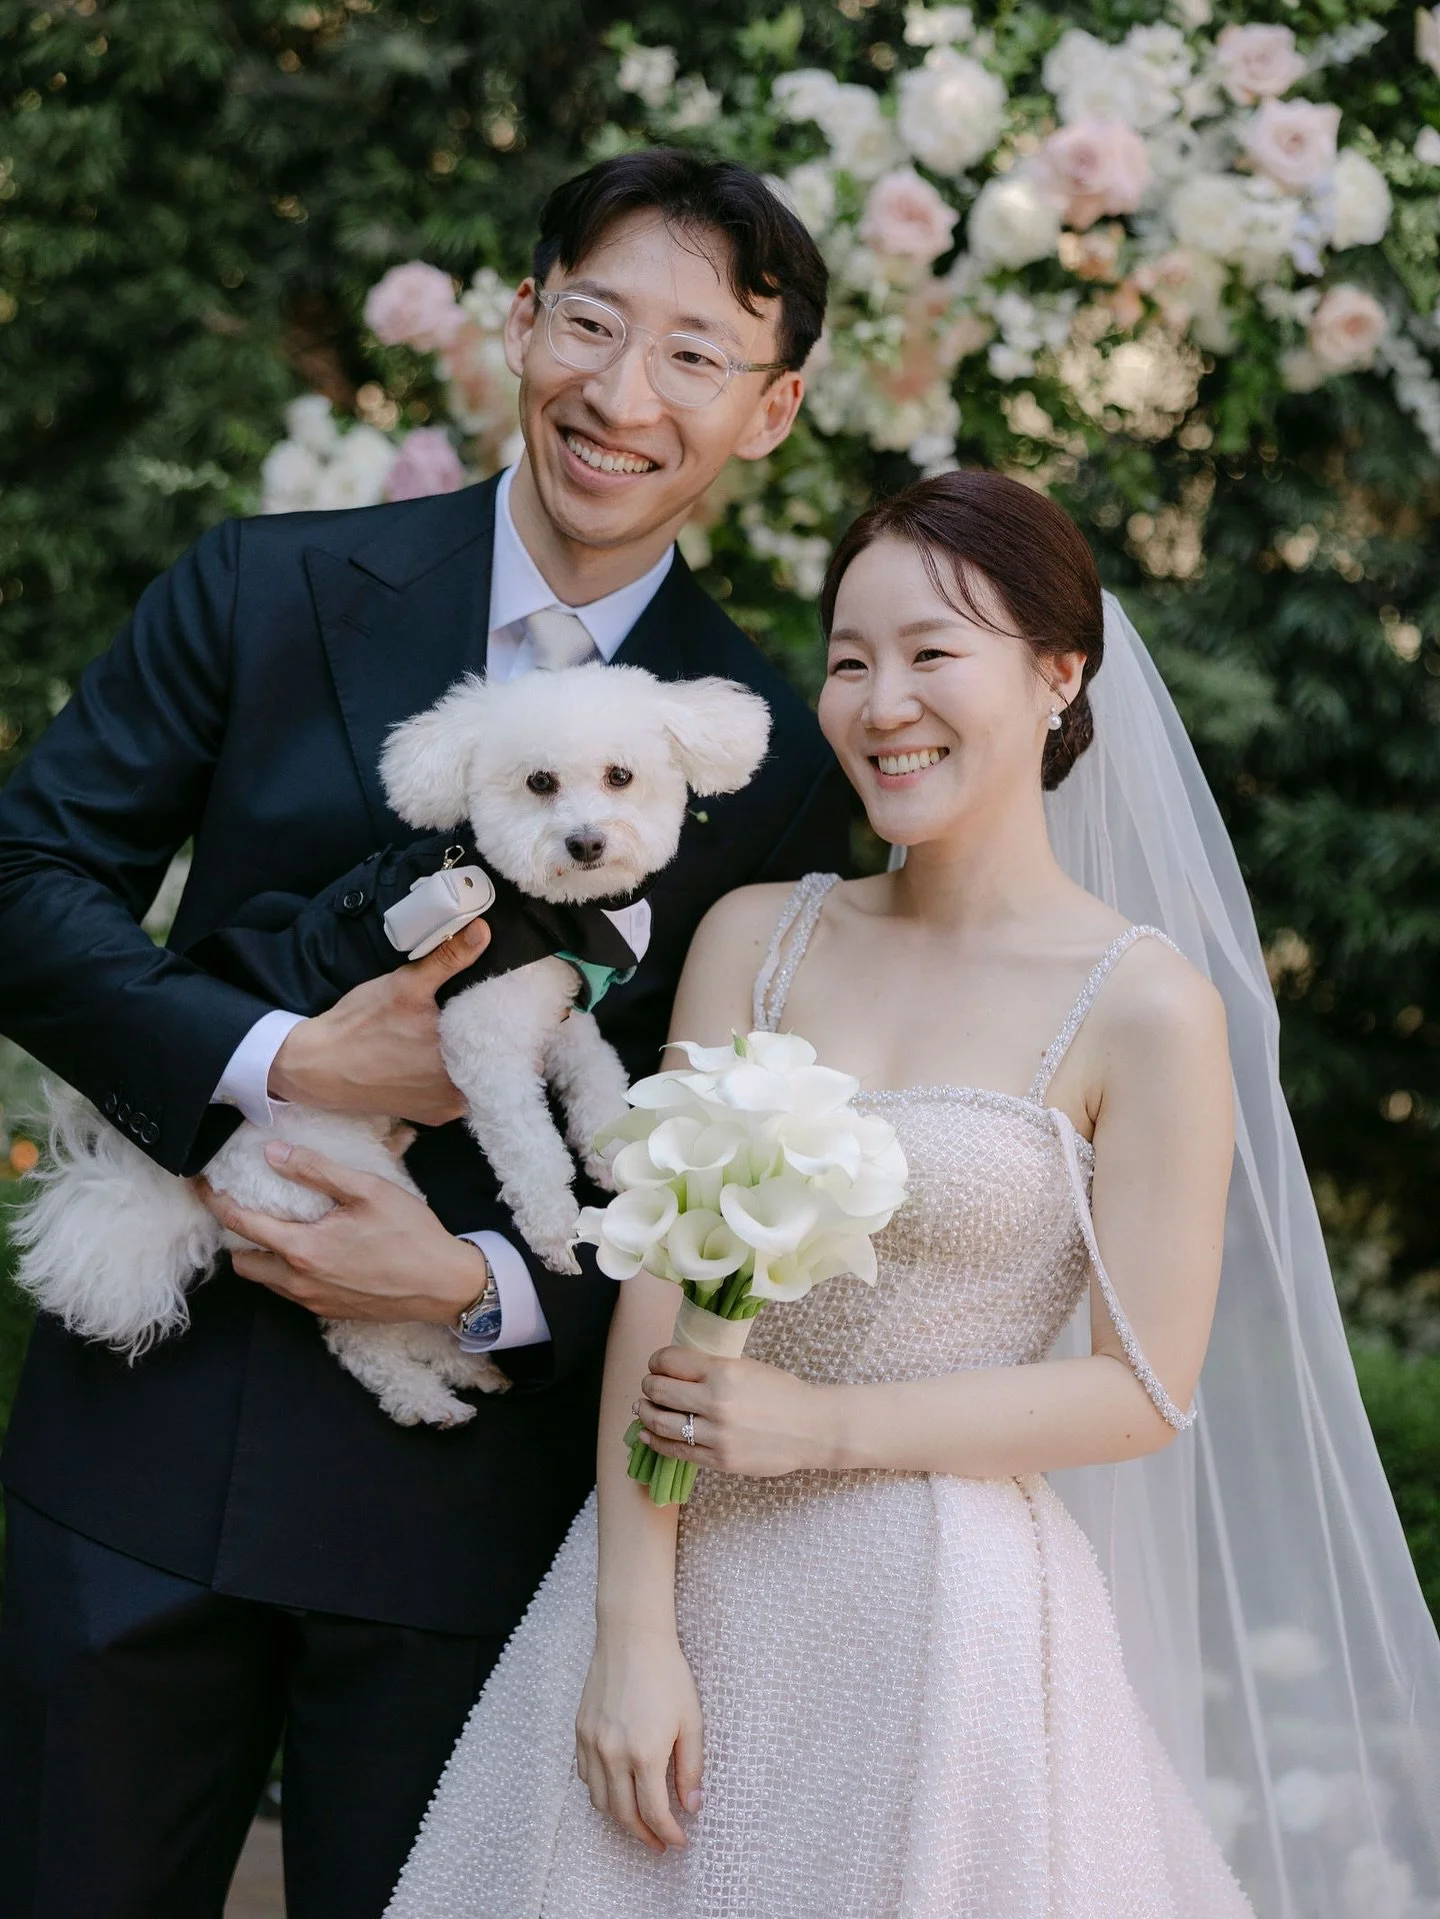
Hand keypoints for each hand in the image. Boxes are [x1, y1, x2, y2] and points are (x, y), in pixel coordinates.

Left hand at [198, 1142, 487, 1323]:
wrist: (443, 1285)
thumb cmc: (410, 1235)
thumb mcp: (367, 1190)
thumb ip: (317, 1171)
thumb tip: (274, 1153)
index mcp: (302, 1248)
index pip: (240, 1225)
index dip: (215, 1202)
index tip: (202, 1185)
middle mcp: (299, 1281)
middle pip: (243, 1263)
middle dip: (238, 1238)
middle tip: (248, 1210)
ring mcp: (313, 1301)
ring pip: (266, 1280)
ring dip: (264, 1256)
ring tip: (282, 1228)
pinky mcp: (329, 1312)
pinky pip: (292, 1291)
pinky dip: (288, 1271)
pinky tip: (314, 1250)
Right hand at [268, 919, 490, 1124]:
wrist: (316, 1067)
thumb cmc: (359, 1027)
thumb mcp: (404, 985)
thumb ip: (449, 959)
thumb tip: (483, 931)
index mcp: (460, 1063)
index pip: (507, 1045)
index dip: (511, 1026)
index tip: (512, 1009)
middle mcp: (457, 1095)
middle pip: (494, 1064)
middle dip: (494, 1041)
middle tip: (492, 1016)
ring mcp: (444, 1110)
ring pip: (477, 1081)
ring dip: (475, 1061)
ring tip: (470, 1035)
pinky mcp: (429, 1116)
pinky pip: (455, 1096)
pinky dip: (455, 1079)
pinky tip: (444, 1059)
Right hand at [575, 1626, 702, 1853]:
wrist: (631, 1636)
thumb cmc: (667, 1674)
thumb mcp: (692, 1721)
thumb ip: (691, 1768)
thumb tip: (692, 1807)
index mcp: (644, 1754)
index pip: (654, 1812)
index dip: (668, 1833)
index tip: (680, 1842)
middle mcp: (613, 1754)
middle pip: (624, 1814)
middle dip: (643, 1835)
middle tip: (659, 1843)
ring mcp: (592, 1743)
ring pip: (599, 1800)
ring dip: (619, 1819)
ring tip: (638, 1822)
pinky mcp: (580, 1730)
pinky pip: (584, 1775)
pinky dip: (599, 1792)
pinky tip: (615, 1790)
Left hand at [635, 1345, 831, 1478]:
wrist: (812, 1428)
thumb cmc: (782, 1393)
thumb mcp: (747, 1368)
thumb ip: (711, 1368)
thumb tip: (674, 1371)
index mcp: (723, 1372)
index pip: (670, 1361)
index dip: (657, 1361)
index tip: (656, 1364)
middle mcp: (715, 1402)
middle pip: (659, 1391)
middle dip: (649, 1386)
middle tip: (649, 1386)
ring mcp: (716, 1435)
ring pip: (661, 1423)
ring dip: (646, 1413)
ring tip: (642, 1408)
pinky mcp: (718, 1460)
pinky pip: (676, 1451)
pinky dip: (656, 1441)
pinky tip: (648, 1434)